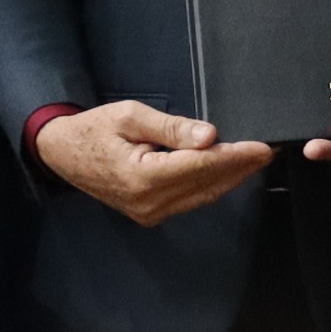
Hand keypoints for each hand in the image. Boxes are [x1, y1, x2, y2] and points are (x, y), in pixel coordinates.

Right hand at [36, 101, 274, 227]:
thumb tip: (209, 137)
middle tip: (268, 151)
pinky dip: (211, 186)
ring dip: (230, 179)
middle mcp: (149, 203)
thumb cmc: (94, 129)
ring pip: (202, 196)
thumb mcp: (130, 116)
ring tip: (256, 160)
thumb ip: (172, 128)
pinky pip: (189, 201)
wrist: (62, 154)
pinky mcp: (150, 215)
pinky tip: (228, 172)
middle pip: (206, 184)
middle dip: (239, 168)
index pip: (200, 166)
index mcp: (142, 177)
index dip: (234, 157)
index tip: (262, 148)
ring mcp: (149, 214)